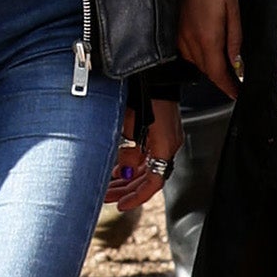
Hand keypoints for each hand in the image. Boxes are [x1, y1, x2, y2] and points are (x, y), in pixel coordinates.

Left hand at [107, 95, 183, 210]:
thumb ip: (129, 152)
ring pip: (146, 168)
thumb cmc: (144, 92)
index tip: (121, 204)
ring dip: (127, 178)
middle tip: (107, 196)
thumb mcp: (131, 124)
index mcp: (165, 145)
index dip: (137, 197)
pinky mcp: (159, 133)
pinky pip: (146, 156)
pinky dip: (131, 165)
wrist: (154, 72)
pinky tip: (117, 168)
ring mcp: (165, 139)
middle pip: (149, 178)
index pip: (154, 182)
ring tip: (109, 186)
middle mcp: (168, 145)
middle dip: (127, 189)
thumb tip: (123, 171)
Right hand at [176, 0, 242, 98]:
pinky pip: (184, 48)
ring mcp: (179, 30)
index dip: (227, 87)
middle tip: (234, 82)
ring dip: (208, 66)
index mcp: (207, 35)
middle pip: (205, 69)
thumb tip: (236, 61)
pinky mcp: (174, 22)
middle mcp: (188, 37)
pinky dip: (197, 53)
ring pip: (194, 60)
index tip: (236, 94)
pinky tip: (206, 47)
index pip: (216, 72)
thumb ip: (234, 37)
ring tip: (223, 67)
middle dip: (220, 78)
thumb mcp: (235, 7)